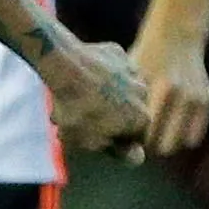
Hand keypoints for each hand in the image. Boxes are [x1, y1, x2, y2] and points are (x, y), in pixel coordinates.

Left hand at [44, 36, 152, 161]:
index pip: (133, 137)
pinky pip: (109, 67)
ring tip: (76, 98)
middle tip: (80, 118)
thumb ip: (118, 151)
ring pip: (119, 88)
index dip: (112, 139)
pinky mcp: (117, 52)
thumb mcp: (91, 142)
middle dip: (109, 116)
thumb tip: (137, 157)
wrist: (64, 67)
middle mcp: (144, 93)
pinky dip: (98, 73)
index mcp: (142, 118)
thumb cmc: (76, 109)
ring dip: (104, 94)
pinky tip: (79, 77)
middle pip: (127, 110)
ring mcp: (132, 70)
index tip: (91, 136)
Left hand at [129, 30, 208, 156]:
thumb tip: (116, 141)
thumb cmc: (144, 58)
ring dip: (167, 142)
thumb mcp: (129, 76)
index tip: (127, 136)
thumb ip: (124, 104)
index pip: (144, 136)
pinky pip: (193, 138)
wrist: (176, 35)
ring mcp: (194, 100)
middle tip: (141, 137)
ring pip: (178, 144)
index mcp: (156, 90)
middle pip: (162, 146)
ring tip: (156, 131)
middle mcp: (177, 96)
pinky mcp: (205, 102)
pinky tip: (170, 126)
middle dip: (150, 146)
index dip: (133, 141)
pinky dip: (182, 137)